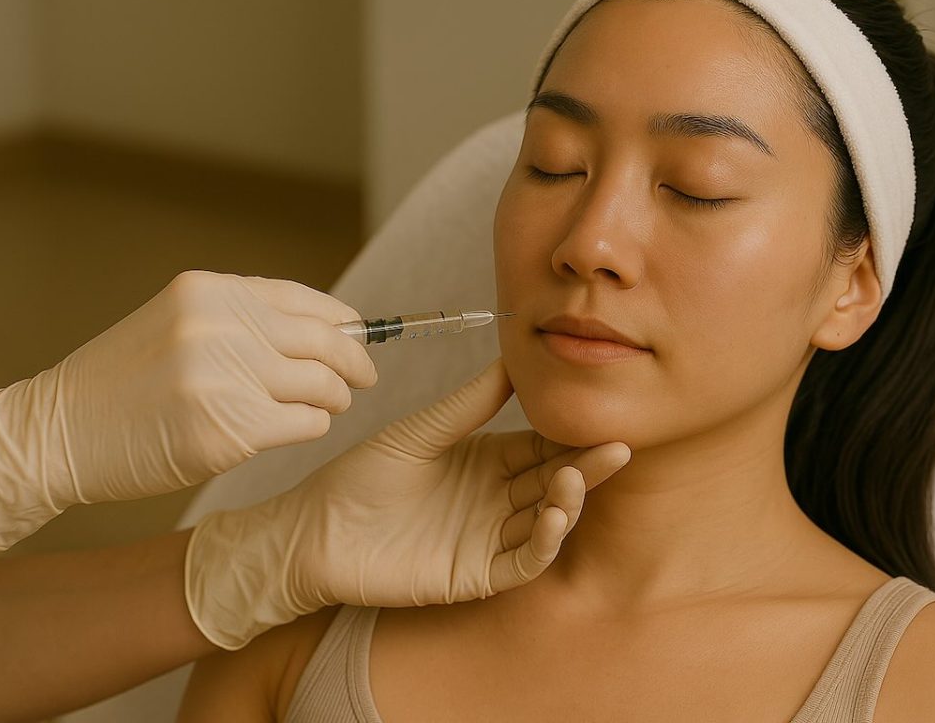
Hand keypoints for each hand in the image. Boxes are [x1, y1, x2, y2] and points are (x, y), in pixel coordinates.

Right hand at [0, 271, 375, 548]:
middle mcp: (219, 327)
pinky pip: (306, 423)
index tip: (362, 336)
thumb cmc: (127, 382)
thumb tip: (332, 329)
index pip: (305, 300)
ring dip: (334, 399)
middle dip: (355, 363)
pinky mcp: (227, 430)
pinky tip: (296, 427)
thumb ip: (246, 320)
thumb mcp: (180, 323)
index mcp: (208, 292)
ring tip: (325, 405)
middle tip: (364, 379)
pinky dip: (312, 426)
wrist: (60, 432)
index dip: (345, 321)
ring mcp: (223, 379)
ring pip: (323, 385)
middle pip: (325, 342)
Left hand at [185, 358, 629, 649]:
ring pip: (546, 522)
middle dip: (587, 466)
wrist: (316, 529)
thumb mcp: (421, 431)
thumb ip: (469, 403)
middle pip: (556, 482)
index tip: (604, 415)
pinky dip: (544, 542)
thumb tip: (515, 360)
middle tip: (618, 446)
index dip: (573, 435)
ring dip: (568, 502)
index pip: (544, 446)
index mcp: (489, 460)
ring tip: (572, 478)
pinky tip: (554, 517)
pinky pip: (522, 561)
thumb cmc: (361, 476)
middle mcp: (497, 499)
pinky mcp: (475, 574)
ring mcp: (489, 538)